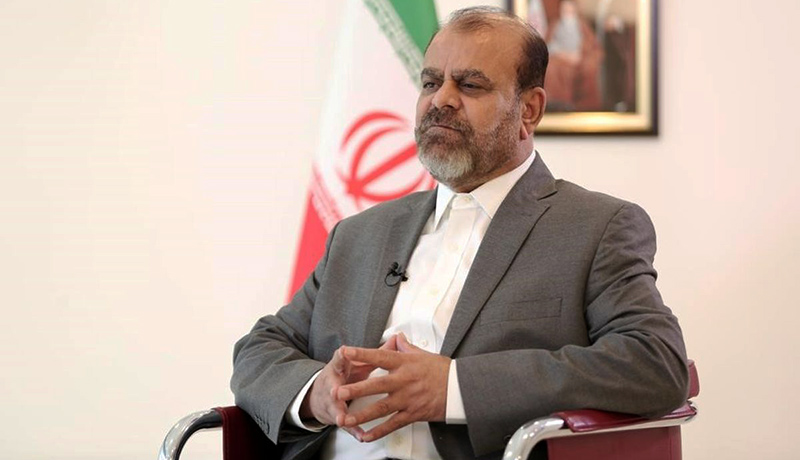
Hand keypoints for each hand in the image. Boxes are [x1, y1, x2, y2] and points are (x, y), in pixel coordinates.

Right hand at [300, 336, 399, 437]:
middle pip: (335, 385)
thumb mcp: (357, 362)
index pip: (340, 358)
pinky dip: (353, 430)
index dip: (343, 355)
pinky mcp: (338, 415)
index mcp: (340, 367)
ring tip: (342, 418)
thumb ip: (377, 352)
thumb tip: (396, 339)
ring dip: (340, 412)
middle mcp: (334, 383)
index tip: (344, 351)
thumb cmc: (344, 375)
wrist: (321, 394)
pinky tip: (360, 435)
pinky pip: (346, 424)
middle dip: (336, 389)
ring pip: (336, 407)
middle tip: (336, 391)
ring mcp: (334, 400)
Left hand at [336, 333, 450, 441]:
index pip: (380, 356)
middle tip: (338, 392)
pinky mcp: (413, 414)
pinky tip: (365, 435)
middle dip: (356, 389)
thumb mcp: (424, 354)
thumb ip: (406, 347)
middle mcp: (404, 381)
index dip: (362, 354)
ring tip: (346, 418)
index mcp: (405, 363)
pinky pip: (393, 424)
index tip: (346, 352)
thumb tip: (396, 338)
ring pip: (382, 408)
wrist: (461, 388)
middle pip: (377, 385)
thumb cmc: (443, 370)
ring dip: (362, 414)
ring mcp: (408, 399)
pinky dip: (379, 431)